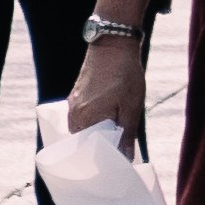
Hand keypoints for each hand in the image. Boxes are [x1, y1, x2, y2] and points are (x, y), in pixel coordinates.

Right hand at [66, 27, 151, 149]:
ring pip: (85, 129)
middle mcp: (73, 116)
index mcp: (83, 121)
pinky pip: (84, 117)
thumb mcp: (132, 106)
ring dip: (100, 132)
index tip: (118, 160)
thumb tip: (126, 159)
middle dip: (102, 145)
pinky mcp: (76, 97)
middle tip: (120, 146)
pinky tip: (110, 118)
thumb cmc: (124, 75)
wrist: (114, 44)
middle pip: (86, 141)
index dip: (104, 157)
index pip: (89, 151)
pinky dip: (96, 121)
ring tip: (117, 131)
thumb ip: (127, 134)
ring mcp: (73, 106)